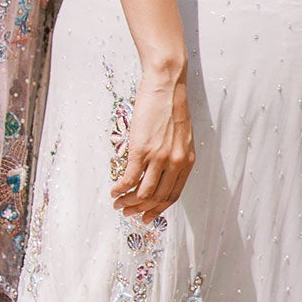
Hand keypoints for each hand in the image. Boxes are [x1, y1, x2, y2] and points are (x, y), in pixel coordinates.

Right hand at [110, 67, 194, 224]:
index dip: (158, 209)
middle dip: (141, 210)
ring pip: (143, 193)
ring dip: (128, 203)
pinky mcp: (142, 149)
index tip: (146, 216)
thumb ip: (175, 156)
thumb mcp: (181, 136)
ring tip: (118, 204)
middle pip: (157, 198)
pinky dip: (120, 189)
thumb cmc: (171, 106)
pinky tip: (114, 190)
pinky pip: (130, 178)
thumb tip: (161, 172)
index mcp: (187, 161)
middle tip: (128, 213)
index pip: (173, 195)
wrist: (166, 85)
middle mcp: (175, 162)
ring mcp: (159, 157)